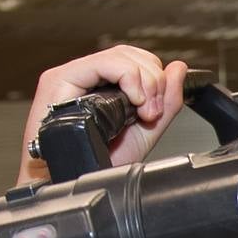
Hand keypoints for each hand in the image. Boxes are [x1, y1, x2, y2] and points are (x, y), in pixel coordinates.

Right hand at [17, 46, 188, 183]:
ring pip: (117, 56)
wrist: (70, 183)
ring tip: (142, 111)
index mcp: (102, 85)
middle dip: (151, 80)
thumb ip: (166, 102)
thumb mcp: (144, 133)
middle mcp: (84, 77)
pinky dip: (126, 77)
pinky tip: (133, 102)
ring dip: (142, 80)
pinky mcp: (59, 80)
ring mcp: (70, 76)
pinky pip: (100, 64)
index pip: (135, 60)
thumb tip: (178, 69)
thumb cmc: (98, 165)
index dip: (155, 78)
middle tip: (152, 112)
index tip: (157, 109)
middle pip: (128, 54)